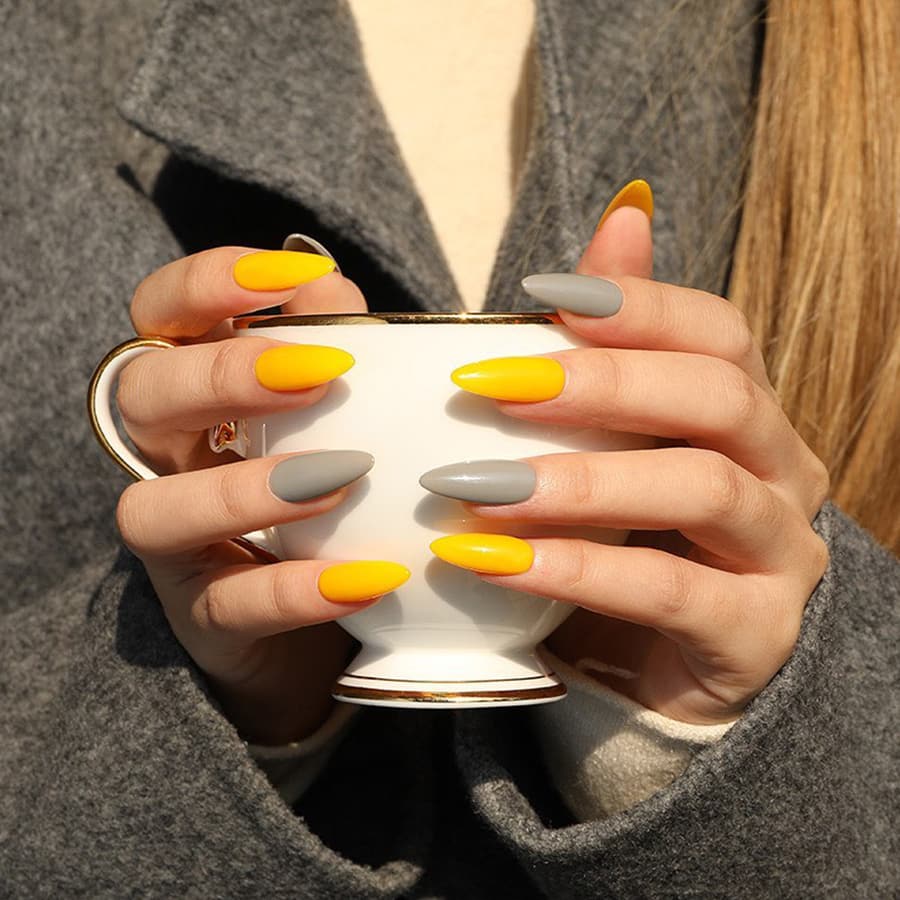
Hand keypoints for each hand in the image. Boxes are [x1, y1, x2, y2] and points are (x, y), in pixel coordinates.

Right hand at [114, 247, 405, 743]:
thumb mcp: (338, 410)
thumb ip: (329, 344)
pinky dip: (296, 591)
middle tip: (320, 373)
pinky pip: (230, 604)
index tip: (289, 276)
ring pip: (154, 509)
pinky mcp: (205, 616)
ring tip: (344, 476)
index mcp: (198, 395)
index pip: (159, 317)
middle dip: (222, 374)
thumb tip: (327, 285)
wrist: (334, 615)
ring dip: (245, 489)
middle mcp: (170, 460)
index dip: (204, 285)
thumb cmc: (335, 491)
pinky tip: (368, 577)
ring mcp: (178, 543)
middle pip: (143, 397)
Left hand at [430, 205, 829, 723]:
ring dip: (583, 483)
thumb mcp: (610, 440)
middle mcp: (782, 472)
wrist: (646, 667)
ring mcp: (781, 555)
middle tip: (493, 386)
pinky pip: (672, 593)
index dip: (638, 304)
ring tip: (478, 483)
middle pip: (719, 398)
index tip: (536, 295)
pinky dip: (578, 569)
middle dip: (604, 385)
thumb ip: (613, 341)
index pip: (718, 332)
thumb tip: (622, 212)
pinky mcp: (757, 634)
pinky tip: (493, 560)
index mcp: (746, 414)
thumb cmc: (623, 538)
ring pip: (703, 490)